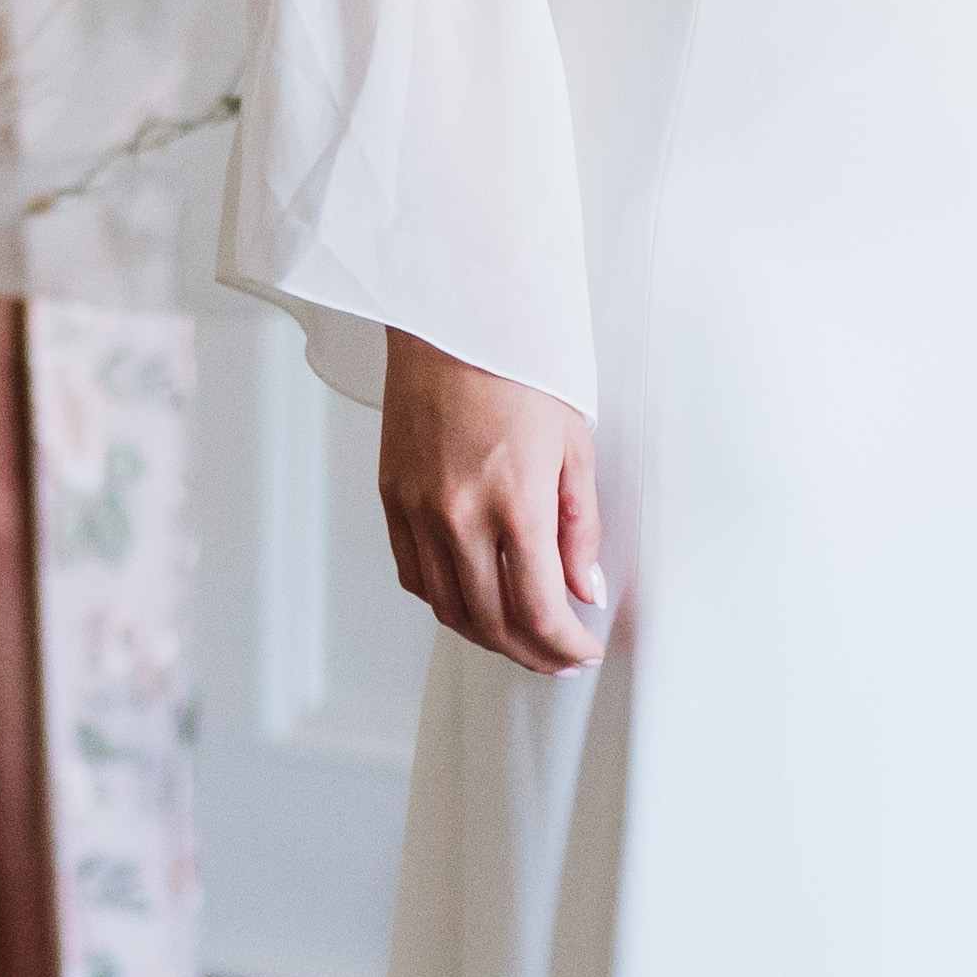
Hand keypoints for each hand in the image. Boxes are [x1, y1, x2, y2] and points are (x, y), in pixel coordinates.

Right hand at [378, 338, 610, 671]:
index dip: (566, 646)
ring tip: (522, 638)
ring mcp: (417, 510)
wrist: (452, 320)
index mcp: (514, 500)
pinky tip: (475, 600)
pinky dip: (446, 602)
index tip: (585, 650)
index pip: (539, 609)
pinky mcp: (392, 498)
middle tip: (560, 657)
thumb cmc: (520, 368)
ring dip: (489, 637)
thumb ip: (580, 528)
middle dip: (533, 653)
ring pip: (449, 609)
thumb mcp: (575, 446)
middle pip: (493, 622)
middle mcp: (458, 514)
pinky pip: (415, 576)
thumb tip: (584, 590)